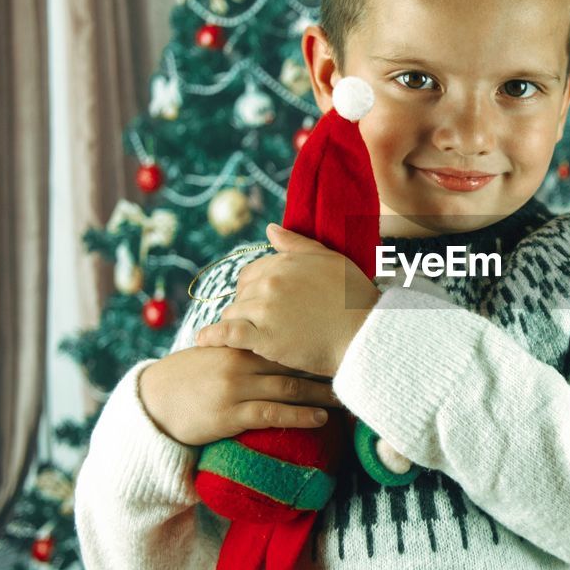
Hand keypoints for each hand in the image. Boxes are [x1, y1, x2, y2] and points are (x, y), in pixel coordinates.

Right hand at [139, 346, 340, 446]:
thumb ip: (245, 341)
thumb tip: (280, 334)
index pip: (283, 333)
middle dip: (325, 364)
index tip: (341, 339)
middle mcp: (239, 361)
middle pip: (293, 359)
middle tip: (354, 367)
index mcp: (237, 342)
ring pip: (289, 387)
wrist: (153, 403)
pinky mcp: (230, 415)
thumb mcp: (216, 349)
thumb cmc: (190, 376)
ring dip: (321, 393)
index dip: (314, 337)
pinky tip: (320, 419)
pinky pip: (272, 414)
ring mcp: (235, 388)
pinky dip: (300, 416)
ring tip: (346, 397)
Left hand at [193, 223, 381, 377]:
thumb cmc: (355, 299)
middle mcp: (270, 282)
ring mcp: (264, 310)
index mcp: (284, 262)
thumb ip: (297, 244)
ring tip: (248, 338)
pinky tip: (204, 340)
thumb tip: (269, 228)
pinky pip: (226, 334)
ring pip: (233, 313)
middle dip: (247, 307)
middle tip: (262, 323)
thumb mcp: (331, 260)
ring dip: (238, 324)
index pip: (251, 273)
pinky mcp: (262, 338)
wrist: (365, 335)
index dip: (254, 289)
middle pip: (240, 294)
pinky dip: (213, 336)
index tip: (264, 303)